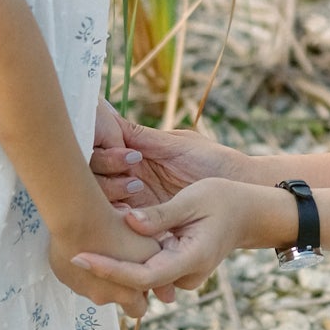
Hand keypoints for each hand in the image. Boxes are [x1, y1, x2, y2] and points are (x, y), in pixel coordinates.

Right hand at [49, 204, 168, 318]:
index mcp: (128, 296)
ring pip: (93, 286)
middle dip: (120, 287)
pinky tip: (86, 244)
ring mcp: (80, 288)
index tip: (142, 278)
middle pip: (115, 299)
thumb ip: (160, 271)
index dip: (142, 294)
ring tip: (104, 248)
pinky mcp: (62, 275)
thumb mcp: (151, 247)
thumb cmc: (120, 230)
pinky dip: (81, 264)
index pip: (138, 309)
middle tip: (124, 262)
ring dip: (99, 274)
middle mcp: (103, 297)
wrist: (80, 217)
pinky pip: (74, 273)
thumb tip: (171, 296)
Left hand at [72, 177, 292, 294]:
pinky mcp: (176, 267)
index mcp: (190, 259)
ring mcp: (181, 274)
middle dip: (102, 271)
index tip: (80, 257)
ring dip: (112, 267)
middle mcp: (184, 274)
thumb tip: (126, 219)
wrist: (251, 213)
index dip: (109, 269)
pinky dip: (125, 262)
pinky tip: (100, 246)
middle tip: (66, 253)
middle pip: (135, 283)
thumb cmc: (225, 199)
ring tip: (75, 250)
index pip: (142, 276)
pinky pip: (147, 271)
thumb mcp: (194, 199)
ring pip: (140, 279)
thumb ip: (161, 214)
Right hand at [90, 105, 246, 209]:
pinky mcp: (141, 220)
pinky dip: (117, 215)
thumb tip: (105, 108)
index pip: (97, 147)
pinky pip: (117, 219)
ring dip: (110, 190)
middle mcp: (126, 173)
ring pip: (98, 195)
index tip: (120, 147)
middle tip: (131, 166)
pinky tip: (129, 212)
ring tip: (135, 187)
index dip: (99, 146)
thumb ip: (140, 135)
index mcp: (132, 150)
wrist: (238, 190)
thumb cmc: (212, 161)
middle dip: (105, 167)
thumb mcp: (176, 145)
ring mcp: (131, 198)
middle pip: (91, 171)